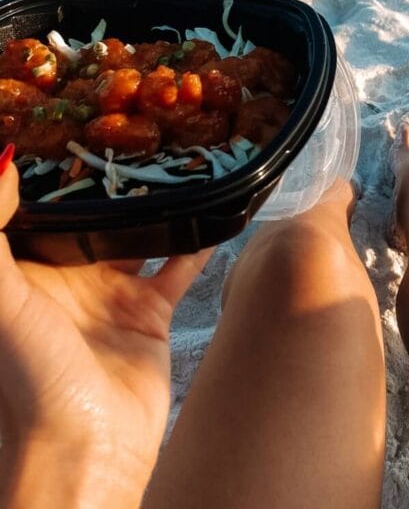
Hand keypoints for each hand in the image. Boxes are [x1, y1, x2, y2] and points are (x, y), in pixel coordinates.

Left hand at [0, 144, 212, 507]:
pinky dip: (197, 238)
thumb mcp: (2, 299)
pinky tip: (217, 203)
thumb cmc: (30, 381)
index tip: (75, 119)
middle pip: (92, 214)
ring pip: (137, 232)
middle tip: (140, 123)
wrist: (85, 458)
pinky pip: (178, 265)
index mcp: (23, 269)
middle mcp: (65, 276)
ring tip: (180, 152)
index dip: (53, 166)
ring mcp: (109, 294)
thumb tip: (3, 160)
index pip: (37, 205)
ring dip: (157, 200)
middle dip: (111, 175)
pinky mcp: (149, 315)